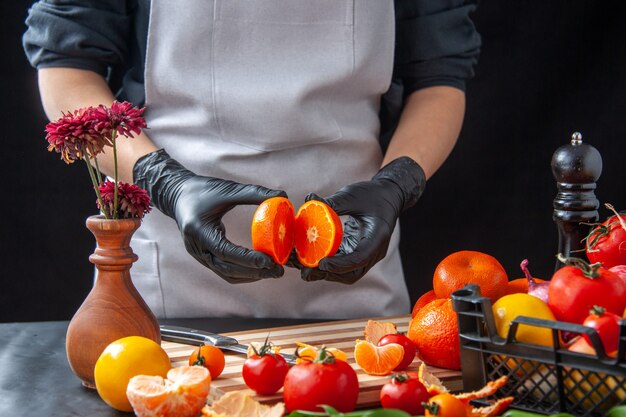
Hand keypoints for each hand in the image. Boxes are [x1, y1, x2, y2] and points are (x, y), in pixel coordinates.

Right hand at [133, 149, 285, 282]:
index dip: (247, 258)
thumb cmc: (203, 190)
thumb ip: (254, 193)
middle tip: (278, 270)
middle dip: (254, 272)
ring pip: (226, 274)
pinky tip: (259, 269)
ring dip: (250, 276)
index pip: (224, 251)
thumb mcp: (228, 189)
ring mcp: (199, 255)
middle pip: (227, 269)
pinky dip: (243, 273)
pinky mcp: (204, 257)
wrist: (178, 195)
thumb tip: (282, 195)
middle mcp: (196, 247)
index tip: (269, 261)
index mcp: (198, 230)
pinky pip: (224, 271)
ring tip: (273, 271)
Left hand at [295, 157, 425, 283]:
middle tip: (306, 271)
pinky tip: (307, 258)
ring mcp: (366, 255)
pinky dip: (326, 264)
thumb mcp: (353, 195)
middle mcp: (374, 251)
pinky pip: (341, 265)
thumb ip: (333, 202)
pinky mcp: (356, 253)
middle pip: (352, 273)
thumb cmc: (372, 194)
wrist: (387, 197)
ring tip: (302, 267)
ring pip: (346, 273)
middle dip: (328, 274)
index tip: (321, 263)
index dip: (340, 264)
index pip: (360, 258)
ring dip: (324, 273)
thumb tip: (309, 200)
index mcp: (377, 237)